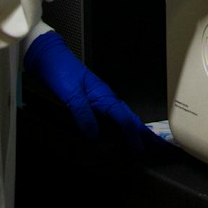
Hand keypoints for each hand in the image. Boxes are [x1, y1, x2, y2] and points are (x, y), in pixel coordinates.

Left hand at [23, 30, 158, 152]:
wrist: (49, 58)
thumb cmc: (60, 71)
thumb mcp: (71, 94)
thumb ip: (83, 114)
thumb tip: (94, 134)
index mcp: (104, 96)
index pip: (123, 119)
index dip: (132, 135)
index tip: (139, 149)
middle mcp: (105, 98)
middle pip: (129, 118)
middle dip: (144, 132)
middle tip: (157, 144)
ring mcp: (99, 99)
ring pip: (121, 117)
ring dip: (133, 129)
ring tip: (143, 141)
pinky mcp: (91, 101)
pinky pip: (111, 116)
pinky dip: (119, 126)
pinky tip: (117, 132)